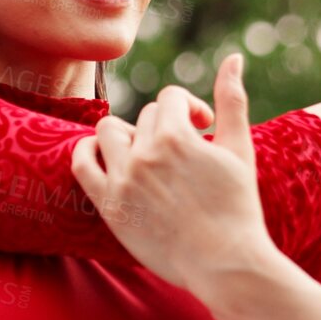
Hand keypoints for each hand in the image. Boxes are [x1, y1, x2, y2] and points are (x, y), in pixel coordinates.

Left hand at [69, 55, 274, 294]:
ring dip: (129, 135)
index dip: (188, 109)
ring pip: (109, 131)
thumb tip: (233, 56)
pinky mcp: (109, 205)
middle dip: (165, 128)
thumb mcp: (239, 148)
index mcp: (176, 136)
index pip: (169, 99)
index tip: (203, 129)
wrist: (224, 263)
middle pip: (145, 118)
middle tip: (184, 154)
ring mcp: (123, 180)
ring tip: (149, 155)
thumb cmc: (238, 206)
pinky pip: (81, 163)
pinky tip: (104, 154)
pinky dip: (87, 150)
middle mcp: (144, 154)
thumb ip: (232, 99)